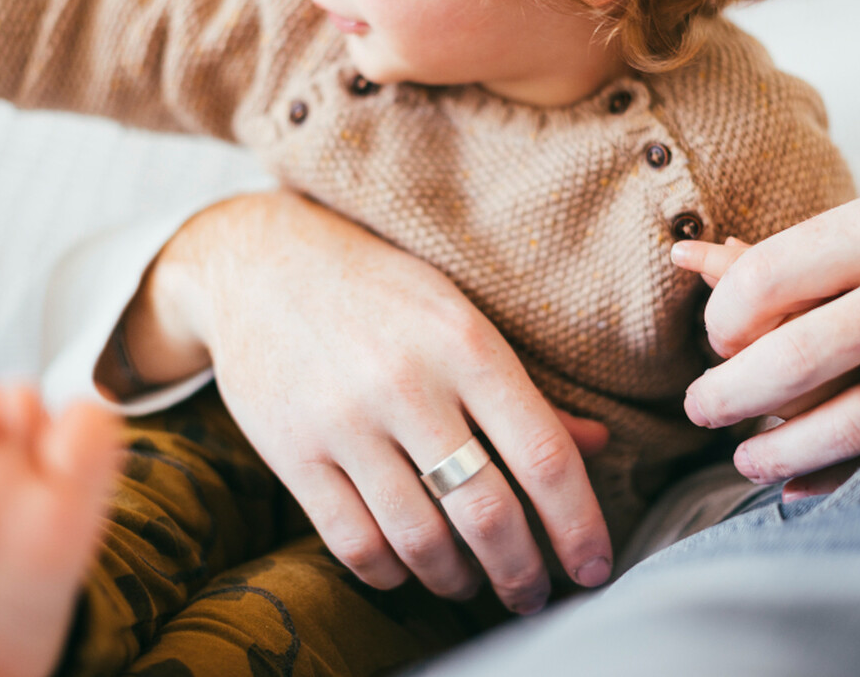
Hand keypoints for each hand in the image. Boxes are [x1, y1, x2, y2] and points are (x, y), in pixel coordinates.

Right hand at [118, 190, 612, 613]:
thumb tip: (598, 444)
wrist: (261, 265)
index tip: (594, 566)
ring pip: (421, 540)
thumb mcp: (459, 316)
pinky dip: (391, 573)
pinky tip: (409, 567)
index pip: (544, 455)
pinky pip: (353, 543)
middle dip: (522, 573)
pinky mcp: (293, 452)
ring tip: (473, 582)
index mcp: (465, 344)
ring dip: (458, 580)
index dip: (579, 524)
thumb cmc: (380, 291)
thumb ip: (525, 386)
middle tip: (534, 594)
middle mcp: (407, 385)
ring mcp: (344, 422)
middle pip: (486, 513)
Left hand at [671, 176, 859, 494]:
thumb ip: (800, 256)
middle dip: (724, 398)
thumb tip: (690, 264)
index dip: (720, 321)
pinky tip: (806, 479)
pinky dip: (844, 471)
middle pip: (788, 363)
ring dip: (775, 455)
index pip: (763, 282)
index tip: (717, 339)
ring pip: (842, 428)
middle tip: (700, 409)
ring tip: (745, 459)